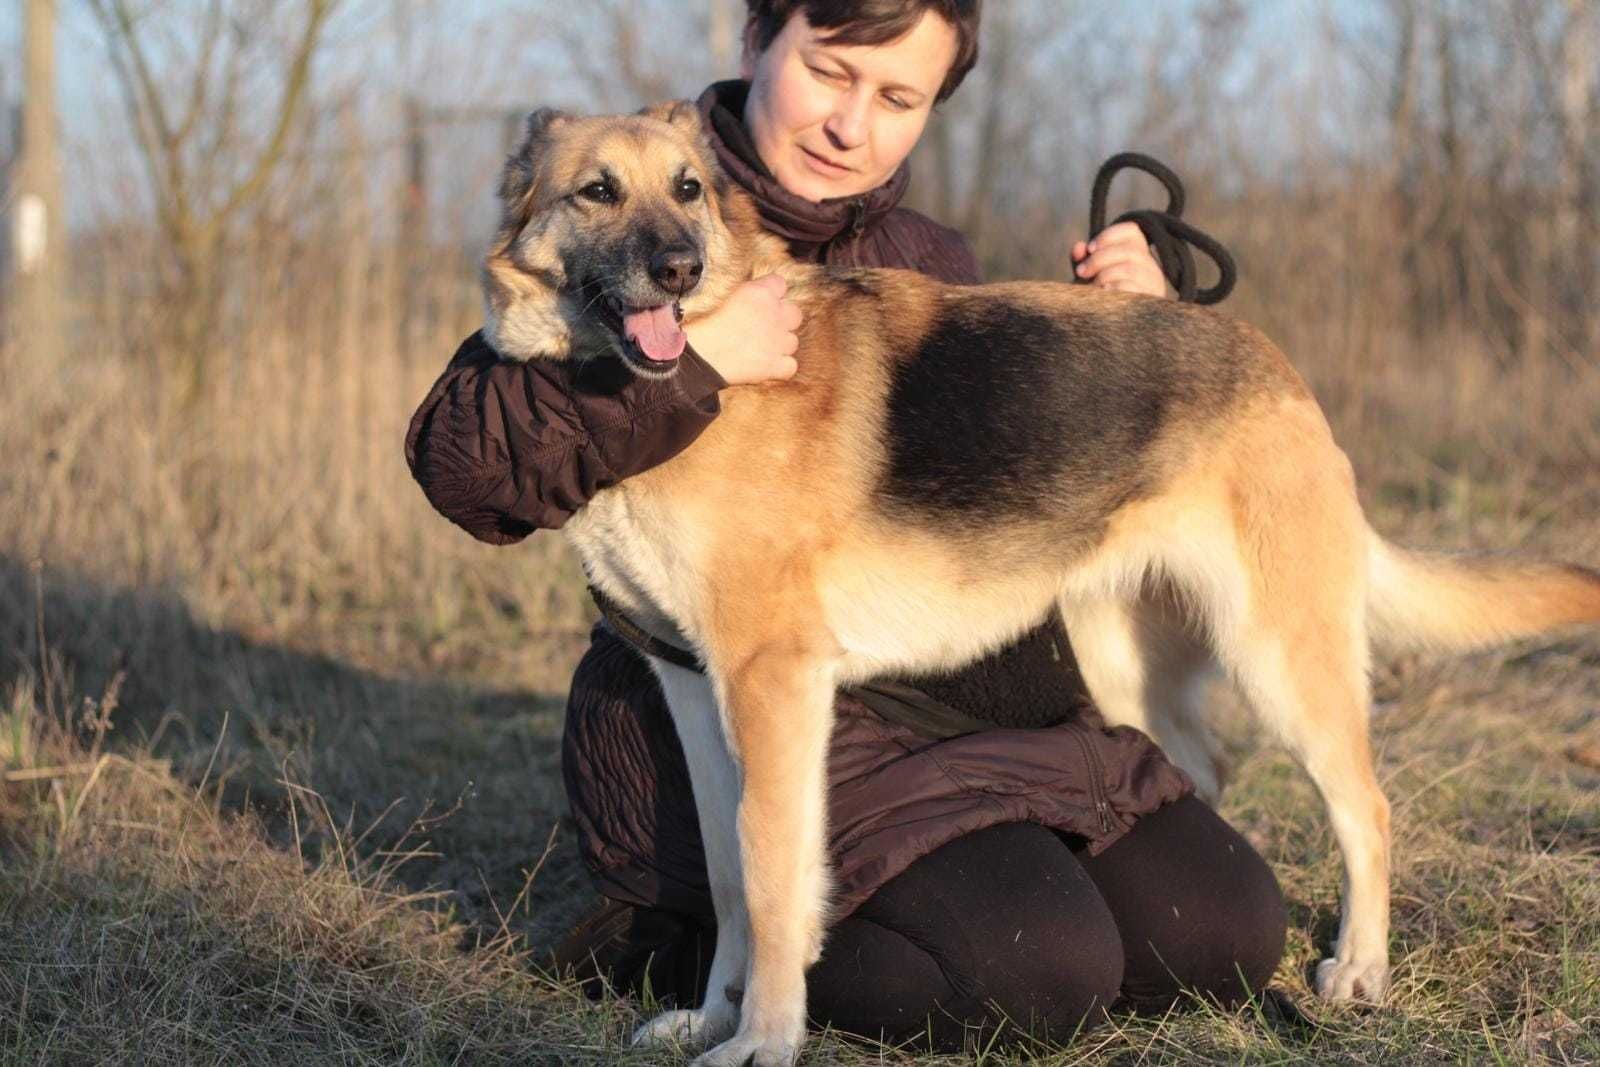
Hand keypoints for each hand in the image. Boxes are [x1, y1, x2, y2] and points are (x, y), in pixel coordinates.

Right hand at [684, 274, 801, 385]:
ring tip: (762, 349)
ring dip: (781, 345)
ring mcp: (779, 340)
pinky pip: (791, 366)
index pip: (780, 283)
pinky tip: (768, 366)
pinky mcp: (776, 364)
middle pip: (795, 313)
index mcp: (760, 293)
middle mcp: (775, 314)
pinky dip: (781, 368)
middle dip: (784, 319)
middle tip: (766, 326)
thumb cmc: (706, 327)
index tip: (763, 301)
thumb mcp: (727, 298)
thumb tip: (753, 301)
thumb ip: (748, 297)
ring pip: (792, 341)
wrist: (704, 355)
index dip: (772, 293)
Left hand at [1071, 221, 1168, 297]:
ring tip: (1094, 288)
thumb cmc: (1102, 304)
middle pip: (1129, 250)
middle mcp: (1151, 269)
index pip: (1132, 232)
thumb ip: (1084, 262)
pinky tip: (1104, 297)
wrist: (1115, 340)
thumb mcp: (1090, 280)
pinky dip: (1112, 290)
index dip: (1109, 235)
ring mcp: (1153, 287)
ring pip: (1130, 268)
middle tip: (1081, 272)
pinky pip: (1130, 289)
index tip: (1089, 248)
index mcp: (1140, 257)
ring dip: (1104, 275)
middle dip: (1099, 258)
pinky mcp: (1151, 305)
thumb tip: (1079, 247)